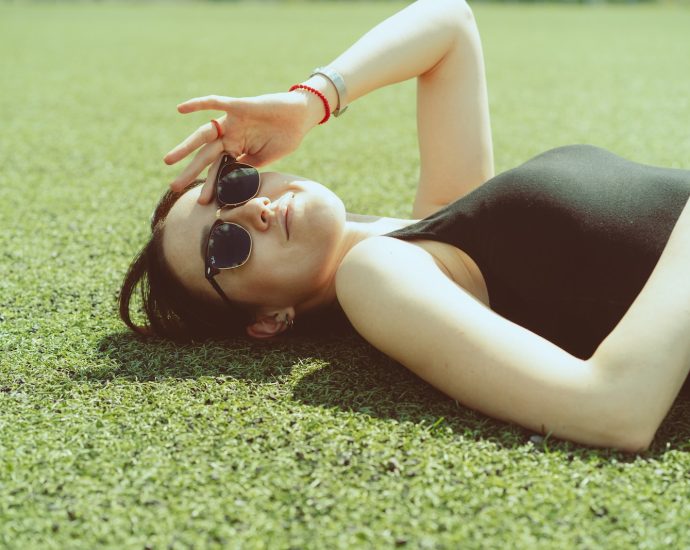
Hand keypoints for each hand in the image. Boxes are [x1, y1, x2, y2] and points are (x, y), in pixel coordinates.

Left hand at [164, 92, 315, 202]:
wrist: (300, 116)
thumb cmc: (286, 137)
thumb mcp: (266, 159)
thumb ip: (247, 167)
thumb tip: (230, 182)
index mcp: (238, 150)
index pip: (219, 169)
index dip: (211, 185)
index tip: (202, 201)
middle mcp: (231, 137)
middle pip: (206, 156)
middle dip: (191, 171)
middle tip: (174, 187)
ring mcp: (232, 122)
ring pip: (204, 135)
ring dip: (186, 147)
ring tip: (168, 161)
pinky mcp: (238, 107)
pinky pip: (215, 103)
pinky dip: (199, 104)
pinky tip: (181, 109)